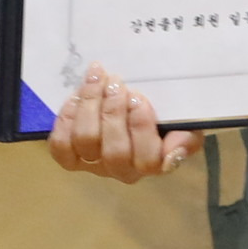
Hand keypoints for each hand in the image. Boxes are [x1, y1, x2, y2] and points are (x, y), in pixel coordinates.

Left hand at [48, 62, 194, 184]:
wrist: (134, 105)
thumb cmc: (164, 116)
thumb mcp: (185, 124)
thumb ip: (187, 139)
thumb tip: (173, 155)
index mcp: (154, 164)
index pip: (147, 160)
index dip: (141, 128)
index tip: (139, 97)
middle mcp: (123, 170)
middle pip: (114, 151)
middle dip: (114, 112)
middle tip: (117, 82)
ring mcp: (94, 164)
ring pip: (86, 142)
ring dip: (90, 106)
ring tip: (98, 78)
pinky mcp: (71, 156)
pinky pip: (61, 145)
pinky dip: (66, 120)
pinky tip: (76, 98)